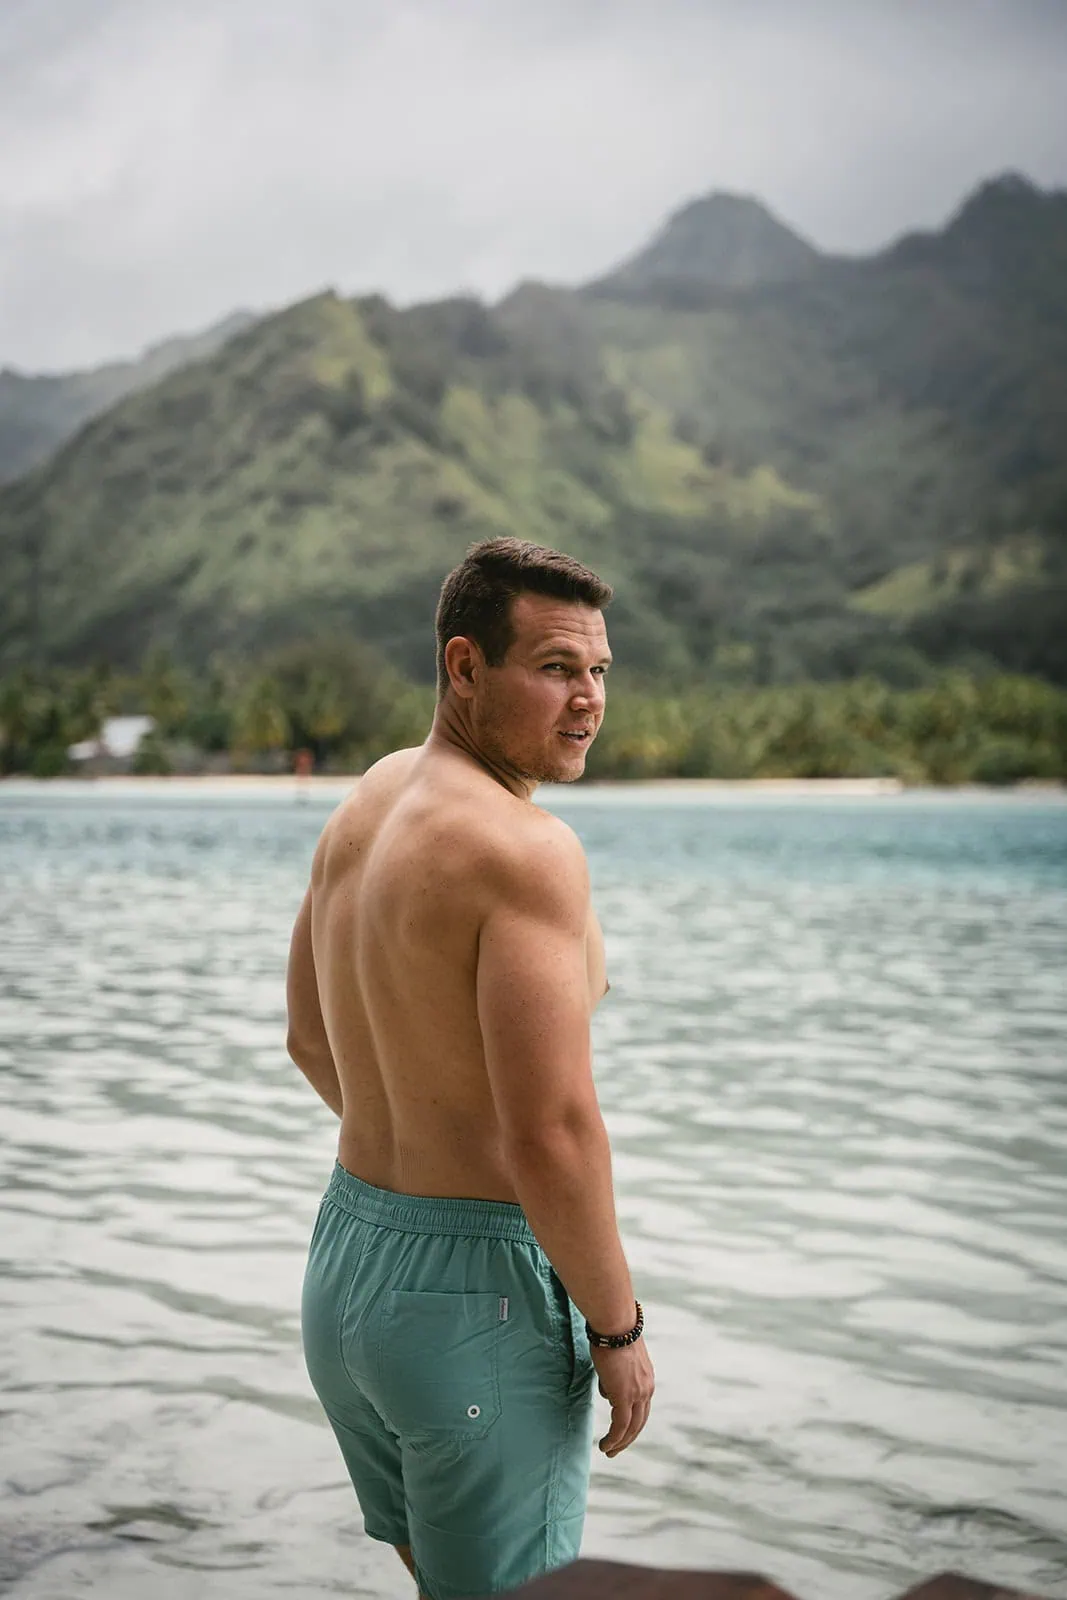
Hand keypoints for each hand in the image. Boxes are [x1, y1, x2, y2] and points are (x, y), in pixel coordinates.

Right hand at [590, 1338, 654, 1457]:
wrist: (615, 1324)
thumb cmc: (612, 1334)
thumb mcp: (618, 1359)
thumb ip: (615, 1377)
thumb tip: (608, 1391)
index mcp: (647, 1379)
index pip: (642, 1409)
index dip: (632, 1423)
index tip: (621, 1432)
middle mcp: (646, 1389)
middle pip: (640, 1422)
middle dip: (627, 1438)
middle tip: (615, 1449)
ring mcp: (637, 1393)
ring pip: (631, 1427)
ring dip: (619, 1442)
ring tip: (608, 1451)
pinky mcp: (625, 1395)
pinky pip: (620, 1425)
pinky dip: (614, 1438)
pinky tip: (605, 1445)